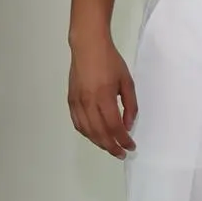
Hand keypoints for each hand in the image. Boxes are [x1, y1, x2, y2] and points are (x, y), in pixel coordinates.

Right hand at [67, 36, 137, 158]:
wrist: (88, 47)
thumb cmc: (111, 61)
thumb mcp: (127, 82)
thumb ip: (130, 105)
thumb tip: (128, 125)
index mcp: (104, 97)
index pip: (114, 126)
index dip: (123, 139)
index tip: (131, 146)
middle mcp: (88, 103)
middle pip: (99, 133)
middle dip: (111, 146)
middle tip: (121, 153)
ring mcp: (76, 102)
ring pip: (87, 131)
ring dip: (99, 142)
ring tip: (111, 147)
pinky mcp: (70, 100)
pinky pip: (78, 123)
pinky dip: (87, 133)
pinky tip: (95, 136)